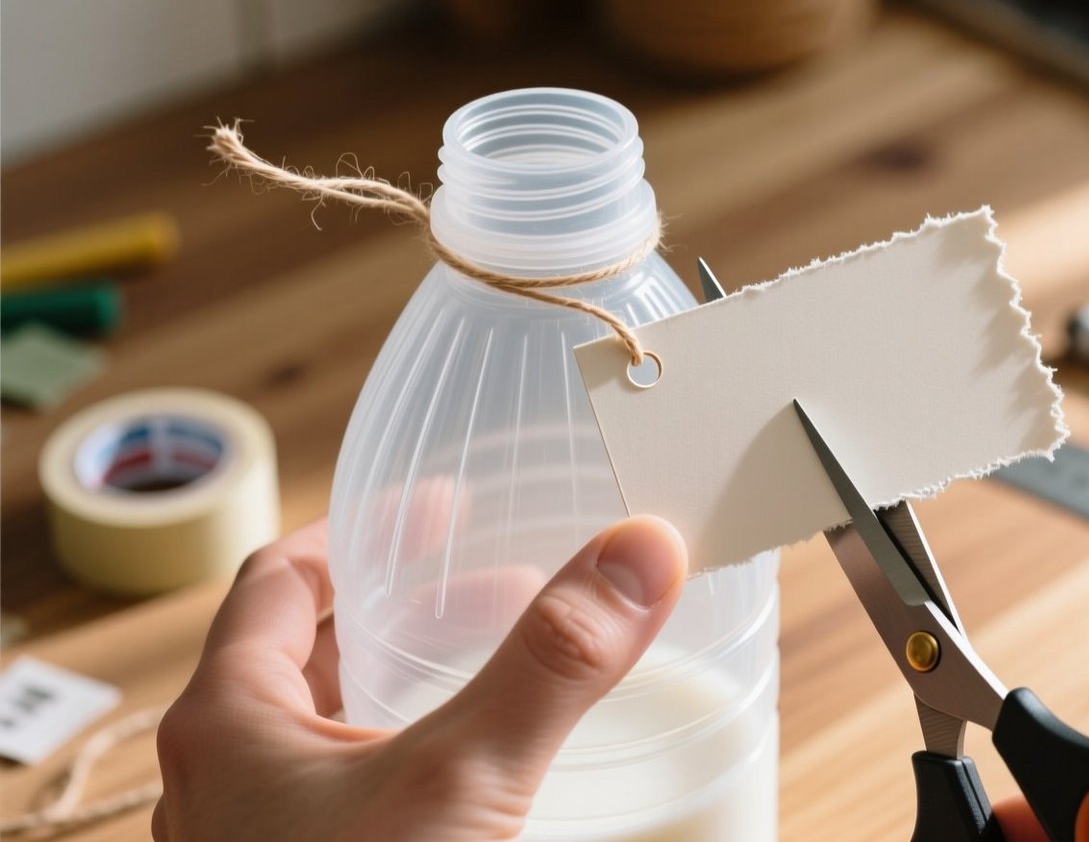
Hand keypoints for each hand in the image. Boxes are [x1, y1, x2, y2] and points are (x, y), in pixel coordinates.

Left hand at [152, 516, 687, 841]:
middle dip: (412, 610)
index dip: (363, 530)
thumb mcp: (462, 782)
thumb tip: (635, 554)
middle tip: (501, 584)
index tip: (439, 506)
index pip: (282, 580)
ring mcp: (262, 840)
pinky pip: (352, 798)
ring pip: (332, 732)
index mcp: (229, 722)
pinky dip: (414, 762)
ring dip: (412, 687)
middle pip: (311, 654)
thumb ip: (551, 664)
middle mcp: (228, 779)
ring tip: (501, 667)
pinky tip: (479, 780)